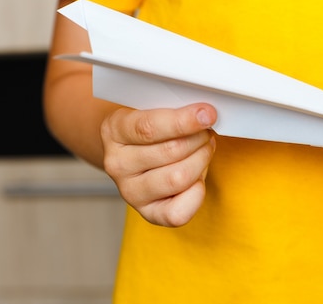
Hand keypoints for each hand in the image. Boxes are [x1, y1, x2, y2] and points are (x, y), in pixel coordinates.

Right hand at [100, 103, 216, 226]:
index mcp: (114, 131)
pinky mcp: (147, 213)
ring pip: (179, 178)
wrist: (133, 152)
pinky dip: (197, 191)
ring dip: (201, 160)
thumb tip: (205, 114)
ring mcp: (130, 191)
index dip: (183, 121)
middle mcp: (117, 164)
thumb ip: (173, 109)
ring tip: (204, 149)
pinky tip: (196, 177)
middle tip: (207, 131)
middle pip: (170, 151)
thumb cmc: (151, 129)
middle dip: (199, 139)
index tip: (208, 114)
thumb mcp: (152, 109)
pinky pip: (179, 211)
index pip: (149, 127)